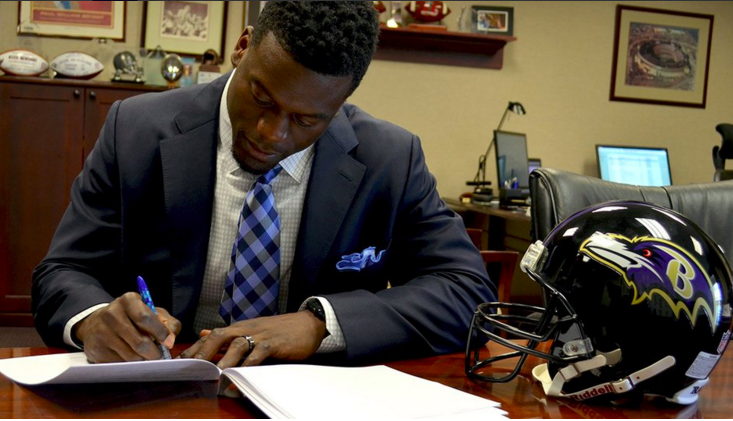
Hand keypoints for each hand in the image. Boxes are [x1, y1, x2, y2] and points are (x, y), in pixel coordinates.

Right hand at [73, 292, 180, 362]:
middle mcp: (112, 314)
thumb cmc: (132, 318)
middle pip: (139, 342)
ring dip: (142, 359)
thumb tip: (171, 340)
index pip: (145, 318)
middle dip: (154, 352)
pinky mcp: (96, 349)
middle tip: (159, 355)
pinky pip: (120, 363)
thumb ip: (167, 323)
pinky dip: (129, 364)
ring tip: (144, 354)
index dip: (160, 332)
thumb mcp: (152, 312)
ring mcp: (101, 332)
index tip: (169, 342)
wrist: (98, 324)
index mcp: (128, 300)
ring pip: (131, 355)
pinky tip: (129, 355)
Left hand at [180, 311, 326, 368]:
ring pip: (236, 345)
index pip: (213, 335)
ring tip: (213, 376)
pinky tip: (239, 378)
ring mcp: (260, 335)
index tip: (180, 361)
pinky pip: (257, 355)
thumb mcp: (253, 329)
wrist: (309, 322)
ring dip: (223, 361)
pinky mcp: (274, 343)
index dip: (196, 348)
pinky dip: (246, 367)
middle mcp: (247, 328)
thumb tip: (205, 333)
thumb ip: (229, 334)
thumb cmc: (281, 329)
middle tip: (191, 368)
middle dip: (204, 352)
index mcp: (240, 327)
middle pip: (220, 336)